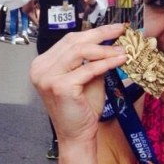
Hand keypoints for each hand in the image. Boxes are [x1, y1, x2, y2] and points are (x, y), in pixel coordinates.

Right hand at [29, 24, 126, 143]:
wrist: (77, 135)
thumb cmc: (82, 108)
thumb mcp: (86, 77)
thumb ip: (91, 59)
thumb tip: (110, 40)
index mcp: (43, 64)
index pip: (69, 40)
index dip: (93, 32)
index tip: (113, 28)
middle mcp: (40, 68)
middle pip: (74, 42)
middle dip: (100, 34)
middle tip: (121, 30)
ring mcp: (47, 77)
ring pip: (80, 52)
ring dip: (104, 49)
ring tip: (122, 49)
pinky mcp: (60, 86)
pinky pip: (88, 69)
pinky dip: (106, 63)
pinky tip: (120, 60)